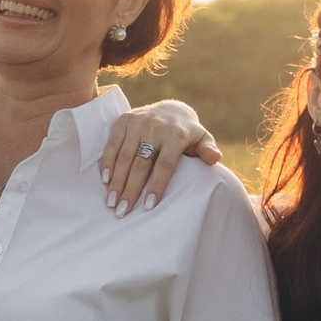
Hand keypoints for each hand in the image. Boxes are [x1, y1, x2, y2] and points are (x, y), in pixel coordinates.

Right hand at [102, 99, 220, 213]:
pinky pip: (112, 145)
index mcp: (176, 135)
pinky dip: (107, 163)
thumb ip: (208, 150)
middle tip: (122, 211)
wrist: (171, 109)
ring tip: (111, 203)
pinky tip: (105, 181)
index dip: (156, 185)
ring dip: (116, 181)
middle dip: (130, 189)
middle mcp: (155, 127)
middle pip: (140, 164)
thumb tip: (215, 158)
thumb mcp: (202, 139)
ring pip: (124, 157)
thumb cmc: (188, 134)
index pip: (164, 164)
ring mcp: (138, 122)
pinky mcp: (124, 120)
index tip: (149, 206)